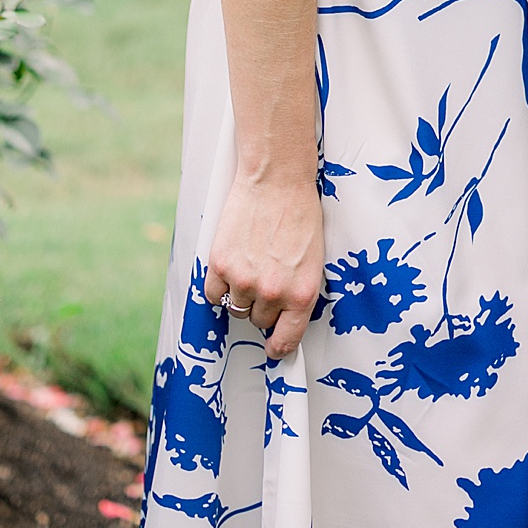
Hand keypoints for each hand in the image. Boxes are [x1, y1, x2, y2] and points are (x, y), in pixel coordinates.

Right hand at [204, 170, 324, 359]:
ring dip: (241, 293)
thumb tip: (284, 318)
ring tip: (251, 263)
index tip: (273, 348)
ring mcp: (244, 280)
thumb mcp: (313, 260)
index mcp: (302, 294)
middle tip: (266, 277)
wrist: (277, 179)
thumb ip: (298, 291)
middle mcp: (273, 292)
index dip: (278, 347)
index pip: (287, 340)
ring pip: (236, 308)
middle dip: (263, 305)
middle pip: (259, 321)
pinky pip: (213, 294)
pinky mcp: (220, 264)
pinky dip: (219, 284)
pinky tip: (231, 263)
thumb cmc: (299, 213)